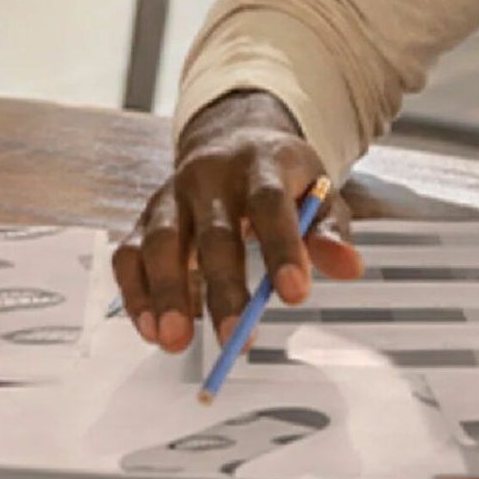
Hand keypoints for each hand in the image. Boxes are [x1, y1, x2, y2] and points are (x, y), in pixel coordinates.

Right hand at [113, 89, 362, 353]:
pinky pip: (129, 253)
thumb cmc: (281, 177)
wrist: (232, 137)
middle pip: (213, 231)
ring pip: (159, 240)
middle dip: (222, 287)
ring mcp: (172, 195)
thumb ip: (330, 230)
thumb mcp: (318, 192)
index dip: (282, 247)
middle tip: (234, 339)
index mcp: (260, 164)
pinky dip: (135, 293)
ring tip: (175, 341)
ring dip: (166, 292)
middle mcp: (209, 176)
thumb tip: (349, 267)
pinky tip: (150, 329)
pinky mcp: (146, 216)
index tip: (295, 295)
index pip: (270, 203)